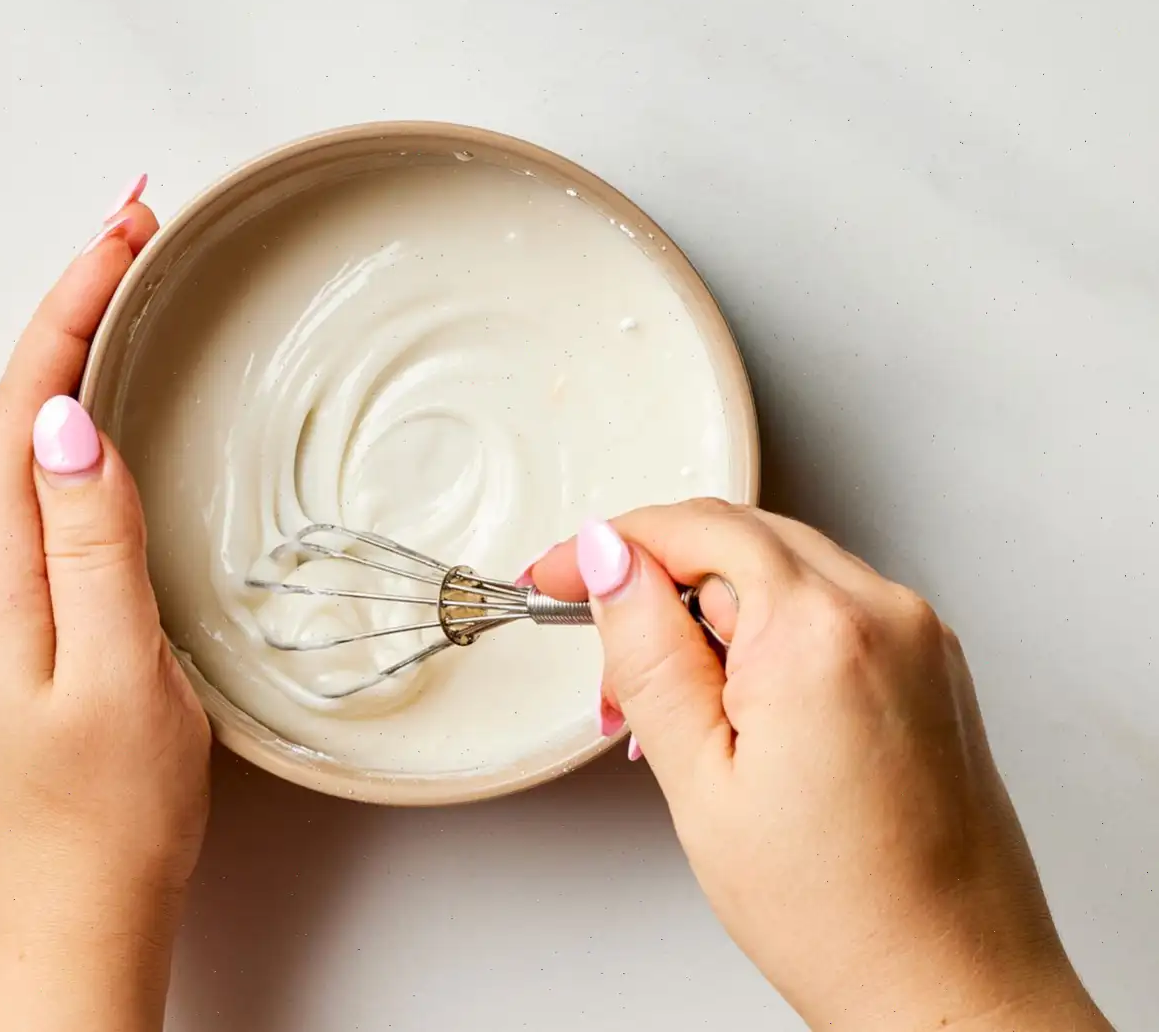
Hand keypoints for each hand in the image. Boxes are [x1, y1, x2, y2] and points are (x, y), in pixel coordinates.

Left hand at [0, 180, 210, 1031]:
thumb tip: (67, 422)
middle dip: (74, 299)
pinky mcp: (39, 597)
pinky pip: (52, 473)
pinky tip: (113, 394)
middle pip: (20, 398)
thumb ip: (91, 544)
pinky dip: (83, 406)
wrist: (80, 893)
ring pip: (34, 429)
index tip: (125, 232)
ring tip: (128, 277)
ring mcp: (8, 580)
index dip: (72, 305)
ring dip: (77, 344)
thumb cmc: (105, 802)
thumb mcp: (114, 670)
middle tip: (135, 226)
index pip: (25, 401)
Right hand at [532, 503, 1108, 1031]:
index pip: (693, 529)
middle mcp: (884, 614)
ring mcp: (919, 636)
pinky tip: (742, 709)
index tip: (562, 573)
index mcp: (819, 635)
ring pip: (783, 568)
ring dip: (712, 611)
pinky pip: (830, 606)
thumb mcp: (701, 781)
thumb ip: (648, 653)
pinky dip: (770, 632)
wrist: (951, 985)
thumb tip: (613, 563)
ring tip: (679, 712)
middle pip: (739, 538)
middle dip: (659, 582)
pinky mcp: (932, 664)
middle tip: (611, 664)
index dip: (611, 544)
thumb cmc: (840, 913)